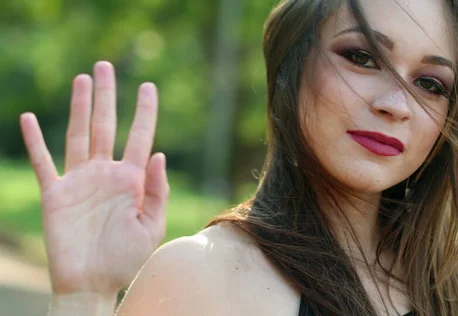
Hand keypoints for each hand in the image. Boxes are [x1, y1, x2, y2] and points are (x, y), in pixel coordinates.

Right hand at [20, 61, 168, 295]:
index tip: (149, 86)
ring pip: (78, 135)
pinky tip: (29, 119)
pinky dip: (36, 142)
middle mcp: (105, 174)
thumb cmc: (126, 259)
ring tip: (82, 79)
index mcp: (131, 180)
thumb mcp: (151, 227)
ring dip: (78, 107)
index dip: (145, 111)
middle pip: (106, 126)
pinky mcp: (55, 194)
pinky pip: (44, 162)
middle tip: (104, 66)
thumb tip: (159, 154)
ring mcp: (79, 181)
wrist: (92, 284)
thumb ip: (157, 192)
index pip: (140, 137)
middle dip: (106, 96)